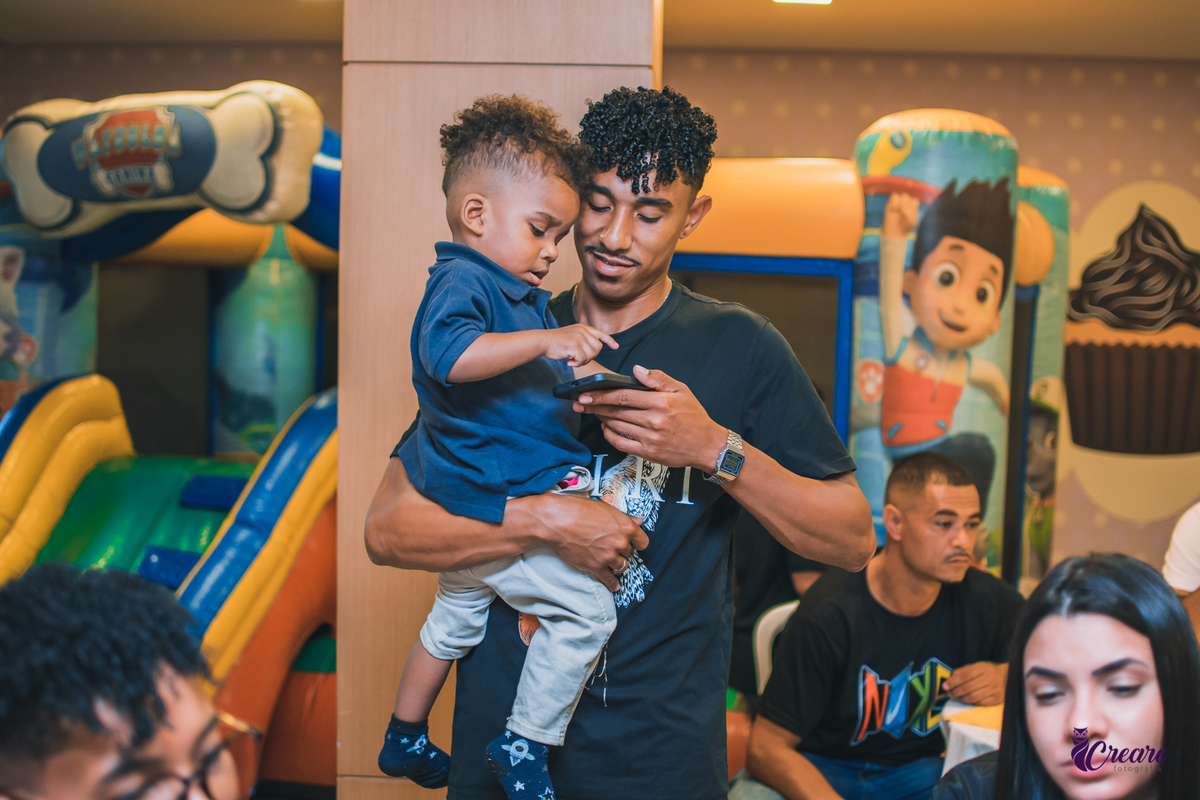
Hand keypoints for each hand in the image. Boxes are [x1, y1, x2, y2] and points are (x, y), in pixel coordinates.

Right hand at [532, 494, 648, 590]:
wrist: (557, 521)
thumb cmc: (578, 509)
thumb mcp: (605, 508)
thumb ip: (624, 517)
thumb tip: (639, 521)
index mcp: (625, 526)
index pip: (643, 541)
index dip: (636, 541)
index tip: (632, 542)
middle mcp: (620, 543)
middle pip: (629, 553)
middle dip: (621, 550)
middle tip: (610, 545)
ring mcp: (609, 557)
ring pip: (622, 566)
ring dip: (617, 564)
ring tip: (610, 561)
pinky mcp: (596, 567)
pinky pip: (610, 580)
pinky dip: (613, 584)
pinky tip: (614, 586)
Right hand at [545, 324, 617, 366]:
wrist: (543, 341)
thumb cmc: (556, 341)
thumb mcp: (572, 335)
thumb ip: (583, 339)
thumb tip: (593, 350)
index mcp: (583, 328)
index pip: (600, 334)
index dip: (609, 341)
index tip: (616, 346)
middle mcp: (582, 331)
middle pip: (597, 348)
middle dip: (591, 356)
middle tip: (579, 359)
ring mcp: (579, 337)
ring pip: (591, 355)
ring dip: (582, 361)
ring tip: (573, 360)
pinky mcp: (574, 345)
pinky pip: (582, 359)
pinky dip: (576, 363)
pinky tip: (569, 362)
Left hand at [574, 365, 726, 471]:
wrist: (708, 446)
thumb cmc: (695, 417)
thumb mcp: (681, 390)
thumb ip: (657, 379)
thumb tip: (636, 370)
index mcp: (661, 402)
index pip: (623, 396)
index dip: (601, 394)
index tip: (587, 393)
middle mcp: (654, 421)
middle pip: (616, 411)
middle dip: (595, 407)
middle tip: (581, 403)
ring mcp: (650, 438)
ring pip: (616, 426)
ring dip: (601, 419)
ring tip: (593, 412)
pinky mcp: (648, 452)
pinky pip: (622, 443)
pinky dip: (610, 435)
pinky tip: (606, 428)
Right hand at [881, 193, 919, 237]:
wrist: (894, 231)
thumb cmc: (904, 226)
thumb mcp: (911, 220)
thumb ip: (909, 212)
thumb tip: (901, 206)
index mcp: (913, 206)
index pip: (915, 200)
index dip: (912, 206)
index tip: (909, 214)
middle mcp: (906, 203)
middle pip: (908, 197)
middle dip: (905, 204)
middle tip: (902, 213)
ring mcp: (899, 202)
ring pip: (902, 195)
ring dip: (900, 203)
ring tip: (897, 210)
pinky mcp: (891, 202)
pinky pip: (894, 195)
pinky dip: (894, 202)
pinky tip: (893, 209)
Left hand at [944, 661, 1006, 705]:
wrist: (1008, 677)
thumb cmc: (987, 672)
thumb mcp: (975, 667)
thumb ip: (962, 671)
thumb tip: (949, 679)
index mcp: (983, 668)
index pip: (965, 675)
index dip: (953, 682)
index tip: (944, 686)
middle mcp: (989, 678)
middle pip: (968, 687)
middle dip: (955, 692)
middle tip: (949, 693)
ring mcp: (994, 690)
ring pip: (973, 697)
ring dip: (961, 699)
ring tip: (955, 697)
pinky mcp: (997, 699)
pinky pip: (980, 703)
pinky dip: (971, 703)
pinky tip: (966, 700)